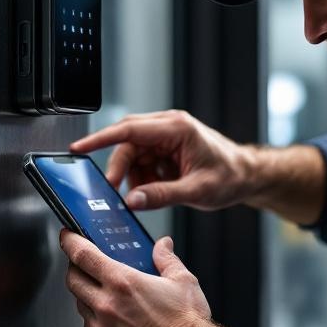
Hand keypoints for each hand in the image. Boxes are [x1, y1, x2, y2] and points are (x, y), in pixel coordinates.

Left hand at [60, 229, 231, 326]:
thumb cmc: (188, 322)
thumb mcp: (182, 280)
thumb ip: (166, 259)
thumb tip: (162, 245)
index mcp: (123, 283)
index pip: (82, 255)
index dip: (70, 242)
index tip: (68, 236)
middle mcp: (106, 307)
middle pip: (73, 281)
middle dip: (76, 270)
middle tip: (86, 267)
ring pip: (82, 308)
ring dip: (89, 299)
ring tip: (110, 299)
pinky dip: (101, 326)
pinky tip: (119, 325)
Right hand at [69, 109, 256, 211]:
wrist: (247, 175)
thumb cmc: (230, 177)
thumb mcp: (196, 191)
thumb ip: (161, 196)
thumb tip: (132, 200)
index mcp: (176, 128)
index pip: (129, 130)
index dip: (100, 139)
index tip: (78, 148)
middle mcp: (169, 126)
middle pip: (127, 143)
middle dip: (119, 168)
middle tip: (114, 192)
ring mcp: (167, 136)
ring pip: (133, 154)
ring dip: (134, 177)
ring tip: (150, 194)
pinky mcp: (166, 147)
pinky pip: (143, 161)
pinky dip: (144, 178)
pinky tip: (158, 189)